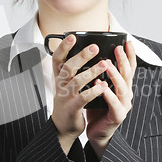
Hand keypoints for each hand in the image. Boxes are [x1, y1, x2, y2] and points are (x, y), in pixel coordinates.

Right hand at [51, 35, 109, 153]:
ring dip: (92, 72)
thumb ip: (72, 69)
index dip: (63, 47)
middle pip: (68, 67)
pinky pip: (83, 98)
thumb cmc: (68, 101)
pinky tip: (103, 85)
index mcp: (59, 77)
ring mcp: (65, 97)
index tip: (72, 36)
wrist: (63, 126)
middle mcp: (60, 85)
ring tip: (105, 64)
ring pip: (77, 81)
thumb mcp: (66, 83)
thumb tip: (84, 50)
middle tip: (94, 47)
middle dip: (81, 56)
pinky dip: (94, 91)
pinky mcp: (72, 108)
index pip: (57, 58)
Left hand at [86, 41, 136, 158]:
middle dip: (123, 60)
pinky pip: (114, 104)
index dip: (129, 55)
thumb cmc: (97, 108)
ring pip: (123, 88)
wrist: (97, 132)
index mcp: (122, 86)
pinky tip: (101, 86)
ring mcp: (123, 105)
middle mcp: (126, 94)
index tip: (127, 41)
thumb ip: (101, 74)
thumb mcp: (100, 87)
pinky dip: (108, 94)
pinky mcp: (117, 116)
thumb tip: (95, 55)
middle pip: (127, 74)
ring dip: (115, 75)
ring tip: (106, 64)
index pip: (128, 67)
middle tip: (117, 48)